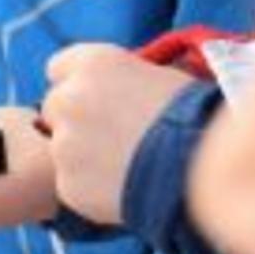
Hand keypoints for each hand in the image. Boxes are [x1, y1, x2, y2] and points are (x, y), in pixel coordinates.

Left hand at [38, 45, 200, 230]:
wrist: (199, 170)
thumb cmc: (195, 118)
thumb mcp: (162, 76)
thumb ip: (125, 77)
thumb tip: (121, 86)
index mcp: (93, 64)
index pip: (59, 68)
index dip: (78, 84)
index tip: (96, 99)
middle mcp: (69, 98)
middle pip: (55, 108)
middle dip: (77, 121)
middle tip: (113, 137)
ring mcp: (64, 144)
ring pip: (62, 148)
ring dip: (83, 156)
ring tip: (125, 166)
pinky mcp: (68, 184)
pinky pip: (71, 184)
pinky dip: (90, 189)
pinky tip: (122, 189)